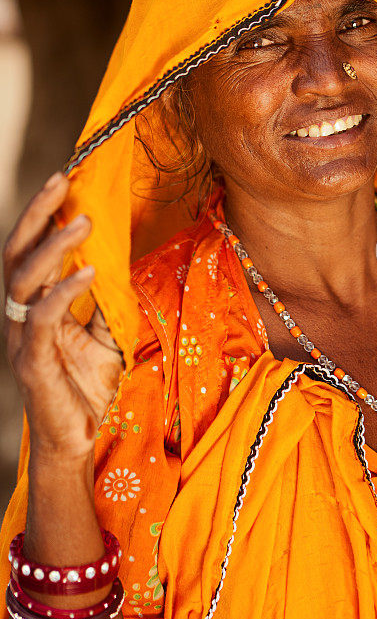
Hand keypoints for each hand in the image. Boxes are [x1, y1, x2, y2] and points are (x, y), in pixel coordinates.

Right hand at [3, 172, 123, 460]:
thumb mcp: (105, 332)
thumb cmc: (88, 383)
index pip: (31, 250)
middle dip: (37, 213)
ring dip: (54, 245)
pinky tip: (89, 274)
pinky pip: (42, 317)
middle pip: (16, 253)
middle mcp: (21, 314)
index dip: (42, 215)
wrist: (77, 437)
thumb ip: (104, 299)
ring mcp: (22, 336)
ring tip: (84, 221)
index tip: (65, 180)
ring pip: (24, 278)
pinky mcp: (32, 361)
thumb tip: (117, 260)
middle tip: (62, 181)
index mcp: (35, 304)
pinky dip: (64, 291)